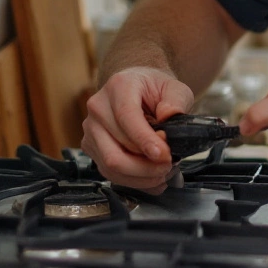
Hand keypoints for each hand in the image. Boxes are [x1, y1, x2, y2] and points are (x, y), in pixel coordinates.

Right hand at [82, 66, 194, 193]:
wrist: (138, 88)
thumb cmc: (154, 89)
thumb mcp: (174, 87)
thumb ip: (176, 100)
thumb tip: (169, 115)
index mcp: (118, 87)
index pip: (126, 117)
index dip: (144, 140)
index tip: (164, 155)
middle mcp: (98, 108)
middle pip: (116, 149)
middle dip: (146, 165)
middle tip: (170, 164)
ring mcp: (91, 129)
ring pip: (111, 165)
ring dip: (141, 176)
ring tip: (164, 172)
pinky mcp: (91, 146)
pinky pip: (110, 172)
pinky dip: (134, 180)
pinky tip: (153, 178)